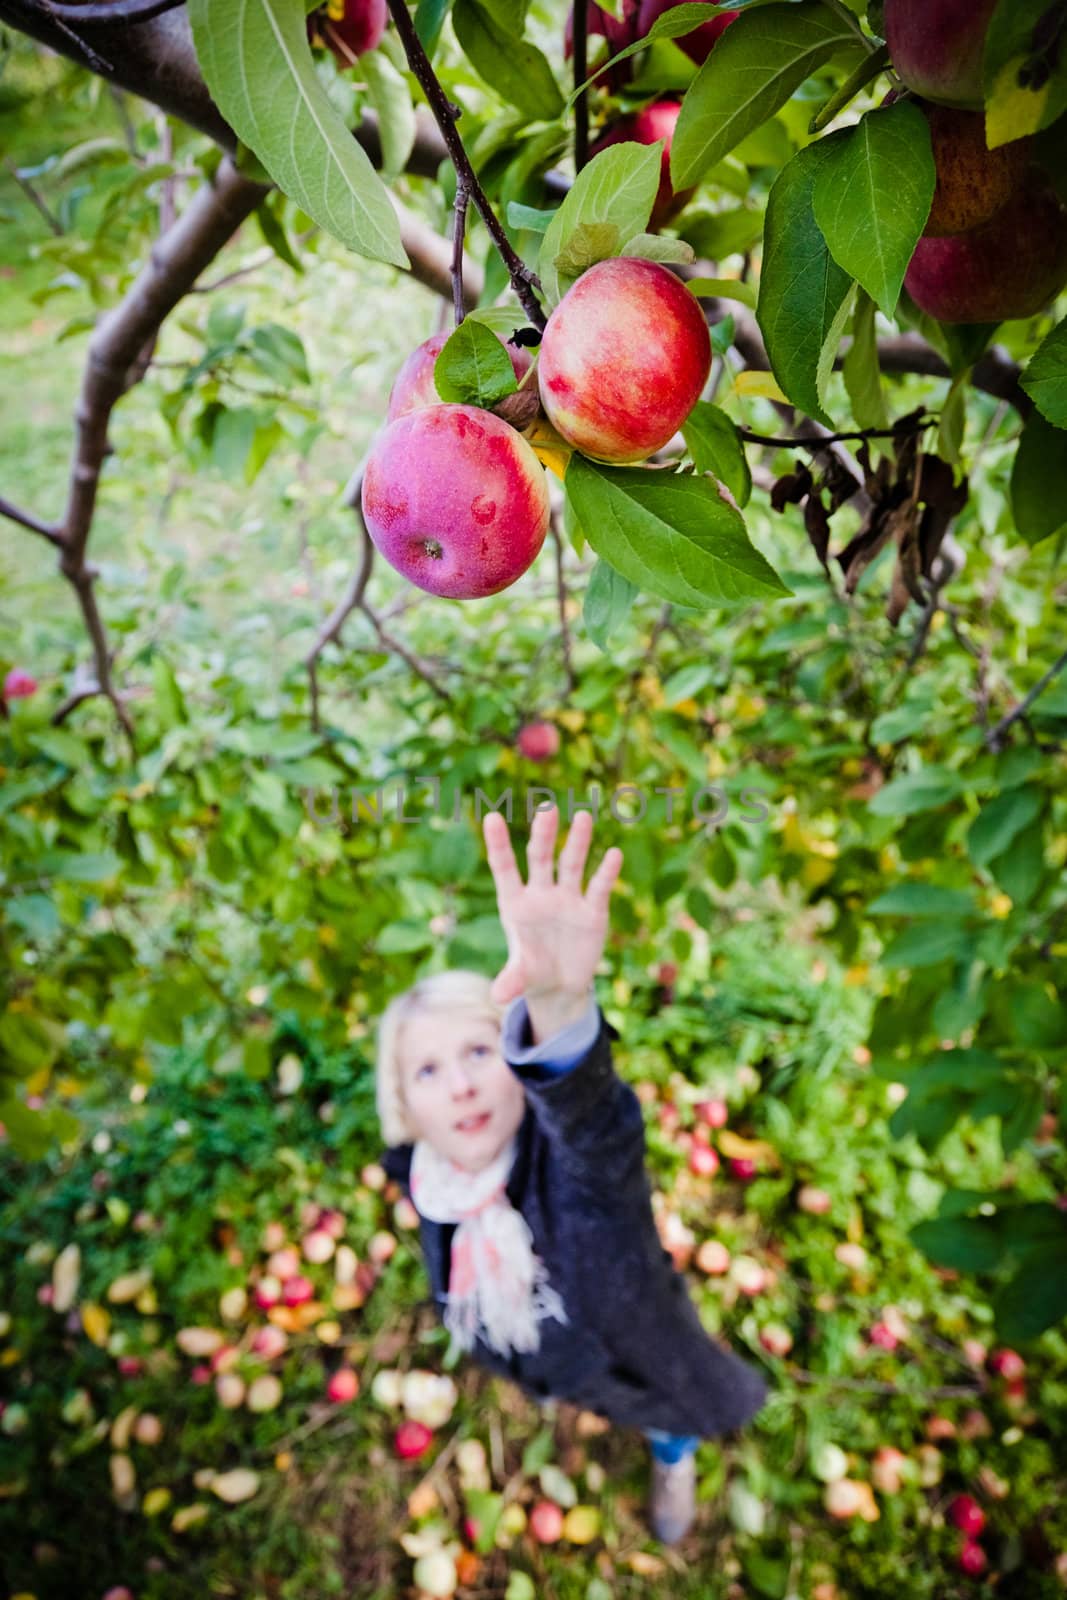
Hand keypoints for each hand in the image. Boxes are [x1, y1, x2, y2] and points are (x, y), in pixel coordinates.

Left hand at [482, 802, 622, 1016]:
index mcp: (515, 903)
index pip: (505, 868)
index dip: (498, 844)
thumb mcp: (521, 977)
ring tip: (583, 817)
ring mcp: (568, 900)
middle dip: (544, 836)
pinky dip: (606, 872)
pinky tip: (614, 854)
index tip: (491, 817)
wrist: (560, 985)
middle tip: (548, 810)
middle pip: (541, 859)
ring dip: (578, 842)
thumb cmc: (532, 972)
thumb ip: (511, 980)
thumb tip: (498, 997)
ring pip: (571, 865)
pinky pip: (598, 888)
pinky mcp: (592, 911)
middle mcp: (541, 894)